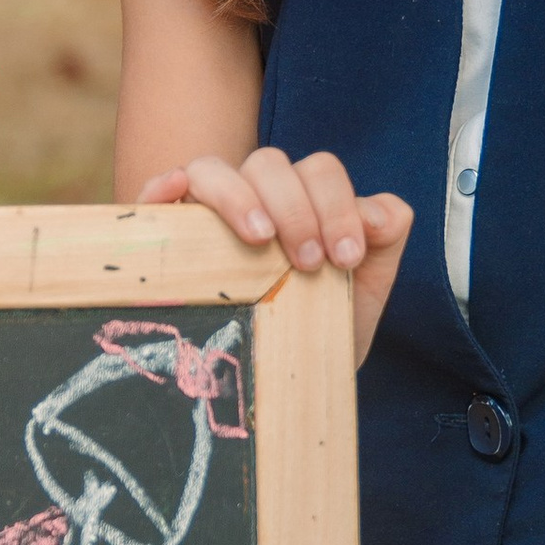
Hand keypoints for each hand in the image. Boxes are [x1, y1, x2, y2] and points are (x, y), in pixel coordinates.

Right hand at [140, 146, 413, 367]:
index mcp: (302, 197)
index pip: (319, 170)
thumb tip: (377, 215)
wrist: (278, 381)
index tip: (346, 258)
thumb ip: (383, 244)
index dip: (338, 206)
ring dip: (239, 198)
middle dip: (296, 209)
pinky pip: (161, 188)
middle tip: (308, 263)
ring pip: (213, 168)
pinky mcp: (168, 227)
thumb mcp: (360, 290)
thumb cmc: (316, 326)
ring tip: (259, 240)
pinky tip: (172, 200)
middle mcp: (254, 193)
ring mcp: (208, 207)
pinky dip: (165, 185)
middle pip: (269, 163)